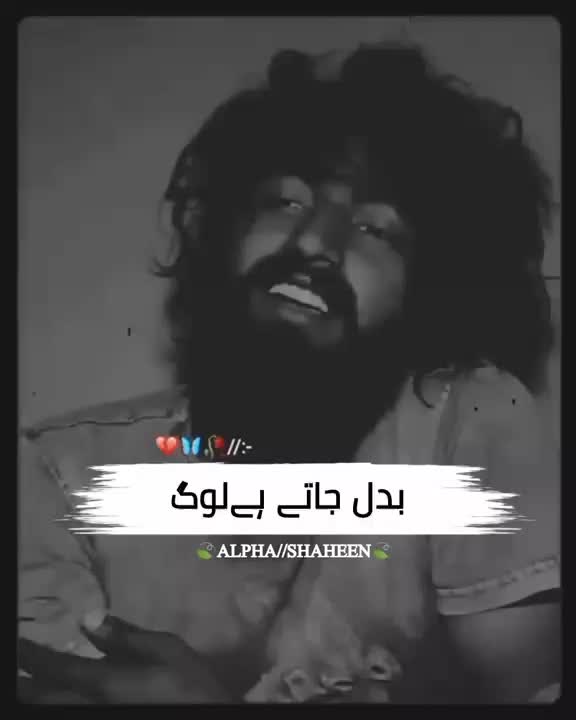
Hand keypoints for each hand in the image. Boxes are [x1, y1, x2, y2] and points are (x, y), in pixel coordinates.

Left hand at [18, 616, 233, 703]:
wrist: (208, 716)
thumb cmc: (189, 682)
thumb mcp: (164, 648)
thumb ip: (124, 635)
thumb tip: (90, 618)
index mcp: (104, 682)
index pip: (54, 667)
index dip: (29, 654)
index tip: (17, 640)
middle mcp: (91, 705)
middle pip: (42, 696)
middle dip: (23, 680)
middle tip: (17, 658)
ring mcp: (96, 717)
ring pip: (52, 706)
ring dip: (37, 691)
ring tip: (29, 677)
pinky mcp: (107, 719)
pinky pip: (68, 711)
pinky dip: (57, 699)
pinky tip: (61, 691)